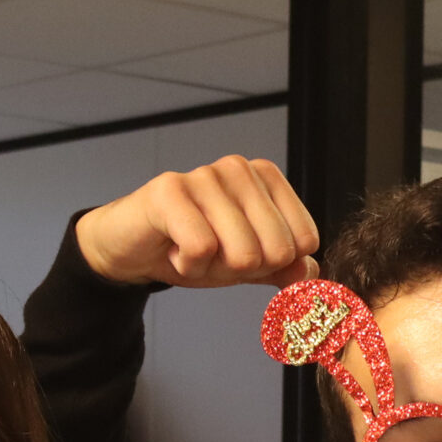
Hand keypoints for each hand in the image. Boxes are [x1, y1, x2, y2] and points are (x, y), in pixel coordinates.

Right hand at [75, 155, 318, 287]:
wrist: (132, 248)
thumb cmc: (190, 246)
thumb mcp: (246, 262)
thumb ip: (283, 267)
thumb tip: (309, 273)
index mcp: (267, 177)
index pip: (303, 241)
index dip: (271, 264)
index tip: (238, 251)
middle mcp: (240, 168)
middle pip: (275, 250)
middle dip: (241, 268)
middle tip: (211, 252)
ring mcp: (205, 175)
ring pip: (241, 253)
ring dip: (211, 268)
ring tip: (189, 249)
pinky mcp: (170, 190)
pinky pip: (201, 250)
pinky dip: (187, 265)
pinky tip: (172, 248)